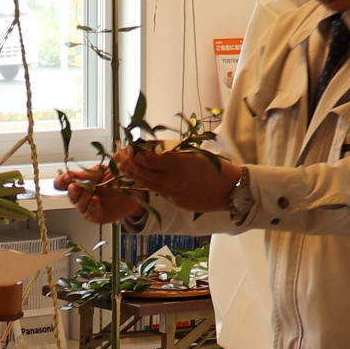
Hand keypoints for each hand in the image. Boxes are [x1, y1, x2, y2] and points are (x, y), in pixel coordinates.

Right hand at [53, 164, 146, 226]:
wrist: (138, 188)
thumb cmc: (119, 178)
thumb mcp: (101, 171)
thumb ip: (85, 173)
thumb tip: (68, 174)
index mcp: (81, 181)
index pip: (64, 182)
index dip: (62, 181)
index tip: (65, 178)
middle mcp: (83, 194)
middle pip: (70, 195)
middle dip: (72, 190)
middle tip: (75, 185)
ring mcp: (90, 206)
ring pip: (79, 205)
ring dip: (82, 198)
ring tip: (88, 191)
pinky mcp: (98, 216)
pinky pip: (90, 214)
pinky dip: (92, 207)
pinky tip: (94, 200)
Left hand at [116, 144, 236, 214]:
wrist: (231, 190)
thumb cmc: (215, 168)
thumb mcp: (193, 153)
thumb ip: (171, 152)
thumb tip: (150, 146)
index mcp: (177, 164)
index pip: (147, 157)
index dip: (134, 151)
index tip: (128, 145)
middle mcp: (172, 180)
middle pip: (142, 172)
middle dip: (128, 163)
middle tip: (118, 155)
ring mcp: (172, 193)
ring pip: (146, 184)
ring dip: (133, 175)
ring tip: (123, 167)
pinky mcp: (175, 202)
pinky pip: (157, 192)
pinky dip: (147, 184)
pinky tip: (142, 178)